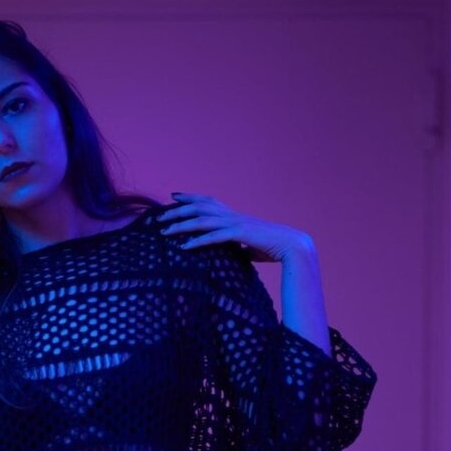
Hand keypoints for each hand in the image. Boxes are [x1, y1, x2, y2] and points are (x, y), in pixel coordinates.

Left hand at [157, 192, 314, 263]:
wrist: (293, 247)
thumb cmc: (273, 248)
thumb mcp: (250, 246)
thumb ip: (238, 247)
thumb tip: (234, 253)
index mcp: (234, 216)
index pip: (208, 201)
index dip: (190, 197)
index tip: (174, 196)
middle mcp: (232, 216)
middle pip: (199, 207)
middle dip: (176, 211)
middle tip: (158, 216)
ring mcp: (235, 224)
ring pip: (202, 221)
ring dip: (181, 226)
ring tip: (163, 232)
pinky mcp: (240, 235)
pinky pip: (213, 238)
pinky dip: (197, 242)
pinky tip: (183, 247)